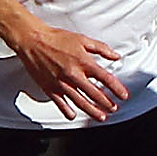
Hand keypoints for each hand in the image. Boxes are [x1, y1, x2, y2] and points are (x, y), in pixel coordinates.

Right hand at [12, 20, 127, 120]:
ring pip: (80, 102)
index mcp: (83, 62)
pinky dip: (67, 111)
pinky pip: (60, 103)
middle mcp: (74, 75)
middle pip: (95, 94)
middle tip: (113, 108)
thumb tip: (116, 56)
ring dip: (93, 111)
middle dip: (107, 103)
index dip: (117, 89)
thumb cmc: (55, 38)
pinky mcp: (50, 87)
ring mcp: (61, 83)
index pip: (106, 79)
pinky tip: (73, 115)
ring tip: (101, 117)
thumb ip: (101, 49)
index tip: (123, 95)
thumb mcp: (82, 39)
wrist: (32, 40)